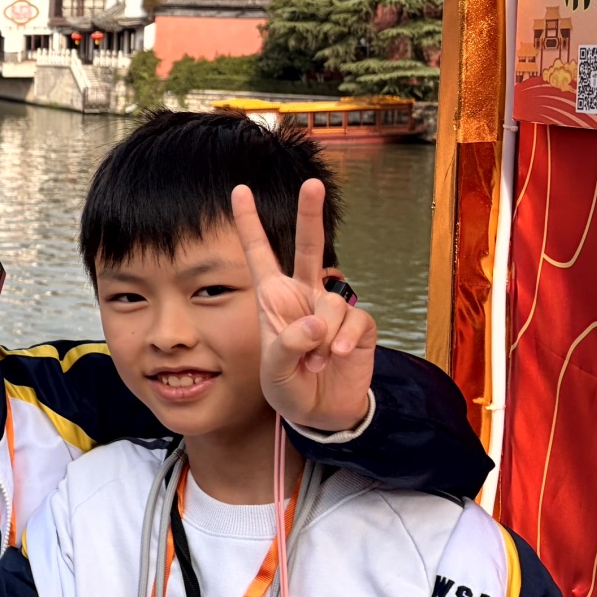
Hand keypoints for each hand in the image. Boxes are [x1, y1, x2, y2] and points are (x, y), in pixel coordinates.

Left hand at [233, 180, 375, 432]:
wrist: (322, 412)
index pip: (259, 254)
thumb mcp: (274, 370)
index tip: (239, 189)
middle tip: (312, 183)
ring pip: (330, 303)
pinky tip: (336, 357)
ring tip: (315, 362)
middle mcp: (302, 295)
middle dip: (310, 215)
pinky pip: (353, 321)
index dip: (249, 223)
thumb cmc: (289, 386)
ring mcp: (330, 308)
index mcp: (273, 298)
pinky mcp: (358, 325)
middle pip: (308, 247)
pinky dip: (343, 340)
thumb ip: (287, 345)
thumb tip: (316, 321)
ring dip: (322, 337)